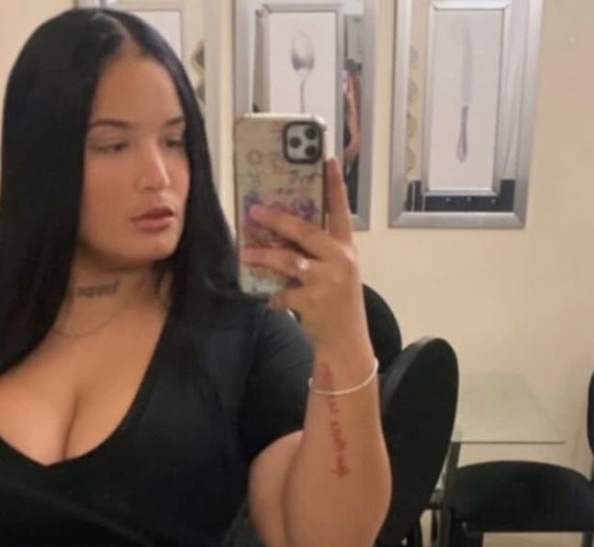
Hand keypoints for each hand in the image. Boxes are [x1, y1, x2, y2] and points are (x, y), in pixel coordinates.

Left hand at [241, 157, 367, 356]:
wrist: (346, 342)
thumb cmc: (337, 304)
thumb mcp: (337, 273)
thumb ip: (318, 254)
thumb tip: (282, 235)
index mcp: (346, 249)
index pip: (341, 211)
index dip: (335, 184)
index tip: (327, 158)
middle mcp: (340, 260)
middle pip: (305, 231)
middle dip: (278, 220)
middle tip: (255, 210)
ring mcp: (327, 281)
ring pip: (289, 261)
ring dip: (264, 257)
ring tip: (246, 254)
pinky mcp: (313, 301)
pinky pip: (283, 293)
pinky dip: (274, 297)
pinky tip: (272, 300)